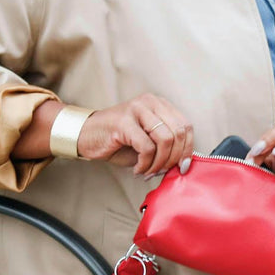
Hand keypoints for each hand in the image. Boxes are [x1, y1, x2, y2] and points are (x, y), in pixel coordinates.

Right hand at [76, 94, 194, 177]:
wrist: (86, 136)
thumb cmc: (118, 141)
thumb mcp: (147, 141)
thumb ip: (166, 146)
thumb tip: (184, 163)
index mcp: (159, 104)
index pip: (186, 126)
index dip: (188, 149)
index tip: (183, 167)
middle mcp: (150, 102)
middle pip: (178, 133)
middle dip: (173, 159)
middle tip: (161, 172)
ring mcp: (137, 109)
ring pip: (165, 140)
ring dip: (159, 163)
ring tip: (148, 171)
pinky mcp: (124, 122)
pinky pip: (147, 147)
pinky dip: (145, 164)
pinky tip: (137, 169)